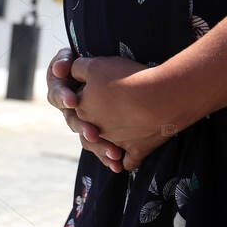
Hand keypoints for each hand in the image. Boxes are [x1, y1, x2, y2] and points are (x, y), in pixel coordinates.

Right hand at [45, 48, 125, 172]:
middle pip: (73, 121)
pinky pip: (100, 148)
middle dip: (83, 127)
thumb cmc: (92, 64)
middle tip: (93, 133)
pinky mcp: (97, 133)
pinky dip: (107, 156)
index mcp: (61, 91)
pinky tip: (118, 163)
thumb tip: (59, 69)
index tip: (72, 101)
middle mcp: (70, 110)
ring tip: (114, 152)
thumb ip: (67, 62)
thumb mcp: (80, 60)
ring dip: (99, 145)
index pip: (58, 95)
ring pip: (87, 138)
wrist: (115, 76)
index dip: (64, 97)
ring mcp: (84, 123)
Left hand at [71, 56, 184, 171]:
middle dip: (96, 122)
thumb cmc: (126, 79)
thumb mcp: (96, 65)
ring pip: (107, 147)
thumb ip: (77, 68)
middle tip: (108, 111)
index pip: (79, 102)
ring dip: (108, 146)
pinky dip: (126, 160)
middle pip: (91, 126)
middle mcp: (95, 129)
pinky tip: (127, 157)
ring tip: (115, 138)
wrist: (159, 96)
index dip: (88, 93)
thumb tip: (67, 70)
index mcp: (83, 108)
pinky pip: (128, 161)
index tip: (101, 87)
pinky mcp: (136, 151)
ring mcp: (116, 143)